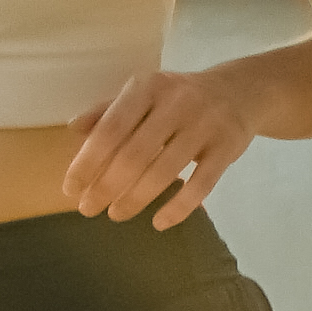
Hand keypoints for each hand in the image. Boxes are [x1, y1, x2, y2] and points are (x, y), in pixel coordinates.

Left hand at [64, 66, 250, 225]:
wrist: (241, 91)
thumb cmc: (180, 97)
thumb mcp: (144, 93)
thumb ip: (109, 111)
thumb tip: (73, 127)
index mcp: (148, 87)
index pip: (110, 129)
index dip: (87, 162)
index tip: (70, 189)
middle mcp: (176, 103)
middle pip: (134, 155)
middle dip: (106, 186)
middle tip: (88, 209)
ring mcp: (205, 125)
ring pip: (164, 172)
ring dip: (135, 199)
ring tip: (116, 214)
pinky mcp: (228, 148)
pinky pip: (201, 185)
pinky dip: (178, 208)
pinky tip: (159, 223)